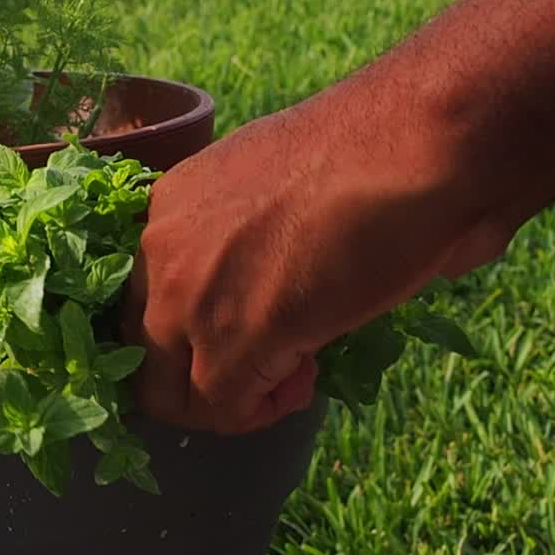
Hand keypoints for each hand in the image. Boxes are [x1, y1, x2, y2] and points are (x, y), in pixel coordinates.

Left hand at [124, 76, 501, 434]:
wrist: (410, 142)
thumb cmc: (367, 150)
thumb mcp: (272, 187)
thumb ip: (245, 235)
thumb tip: (268, 276)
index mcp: (169, 206)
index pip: (146, 299)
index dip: (194, 329)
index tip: (254, 323)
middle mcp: (160, 250)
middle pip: (144, 352)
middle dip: (199, 374)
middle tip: (270, 359)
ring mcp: (187, 297)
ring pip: (168, 391)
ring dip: (227, 397)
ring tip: (293, 370)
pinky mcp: (232, 340)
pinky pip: (219, 408)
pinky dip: (258, 412)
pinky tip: (305, 377)